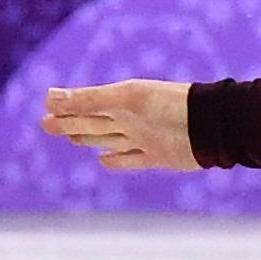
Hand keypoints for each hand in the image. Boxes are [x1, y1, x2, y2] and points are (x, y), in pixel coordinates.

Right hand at [40, 80, 197, 172]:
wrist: (213, 125)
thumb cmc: (170, 105)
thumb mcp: (125, 99)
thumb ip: (88, 100)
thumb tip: (49, 98)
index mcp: (121, 100)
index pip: (86, 103)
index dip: (66, 106)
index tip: (47, 107)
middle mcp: (131, 119)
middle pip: (92, 122)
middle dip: (70, 123)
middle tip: (47, 124)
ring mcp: (144, 138)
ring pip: (109, 139)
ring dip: (89, 138)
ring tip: (72, 137)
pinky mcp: (158, 157)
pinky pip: (132, 159)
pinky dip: (117, 161)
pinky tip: (104, 161)